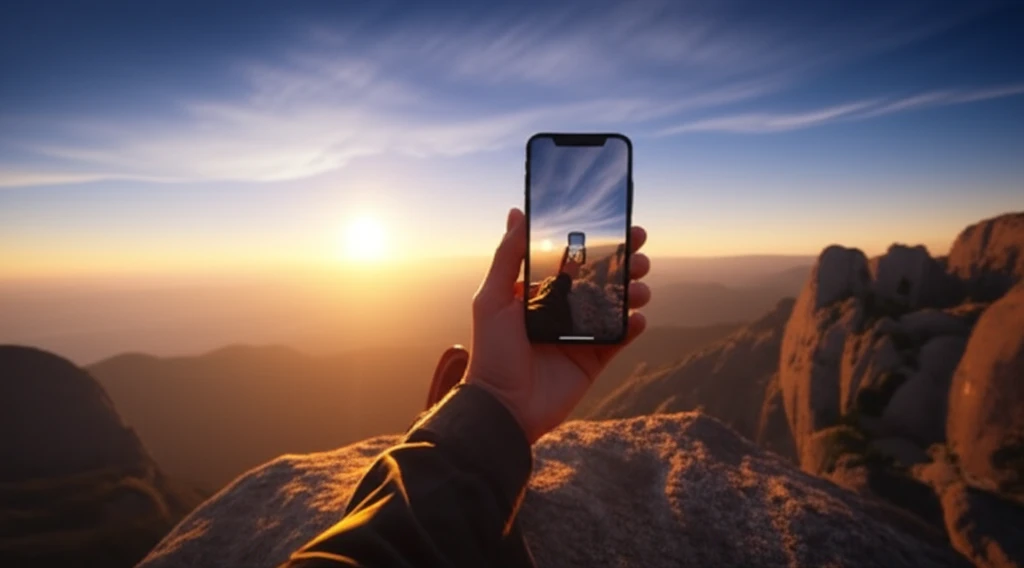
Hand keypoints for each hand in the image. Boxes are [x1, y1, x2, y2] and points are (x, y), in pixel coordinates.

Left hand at [464, 208, 650, 443]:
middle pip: (601, 279)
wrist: (503, 407)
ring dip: (633, 291)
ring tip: (640, 287)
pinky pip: (620, 338)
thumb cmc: (491, 352)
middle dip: (624, 263)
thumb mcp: (492, 298)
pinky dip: (633, 326)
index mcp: (539, 292)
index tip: (619, 225)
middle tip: (640, 251)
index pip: (573, 260)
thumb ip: (507, 255)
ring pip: (615, 305)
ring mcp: (580, 335)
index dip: (596, 243)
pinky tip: (637, 318)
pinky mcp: (594, 359)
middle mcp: (562, 310)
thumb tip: (517, 212)